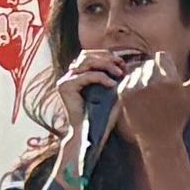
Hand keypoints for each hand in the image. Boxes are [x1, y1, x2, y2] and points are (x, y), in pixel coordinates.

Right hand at [56, 43, 136, 163]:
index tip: (123, 64)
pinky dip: (100, 77)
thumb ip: (114, 77)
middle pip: (87, 55)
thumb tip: (125, 63)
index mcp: (78, 75)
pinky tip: (112, 84)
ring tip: (119, 74)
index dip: (107, 56)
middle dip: (107, 58)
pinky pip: (85, 75)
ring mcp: (65, 80)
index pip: (90, 55)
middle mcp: (69, 76)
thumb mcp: (112, 92)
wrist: (90, 134)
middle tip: (121, 66)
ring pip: (86, 61)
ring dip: (105, 65)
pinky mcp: (64, 87)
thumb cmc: (102, 116)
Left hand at [112, 51, 189, 159]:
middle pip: (149, 63)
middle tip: (159, 92)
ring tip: (150, 97)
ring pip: (138, 70)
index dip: (166, 68)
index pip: (162, 56)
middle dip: (154, 73)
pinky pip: (128, 79)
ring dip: (143, 79)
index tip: (168, 83)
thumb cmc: (177, 117)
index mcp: (168, 79)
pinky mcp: (124, 93)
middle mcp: (151, 81)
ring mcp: (135, 87)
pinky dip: (132, 86)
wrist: (158, 138)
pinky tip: (140, 99)